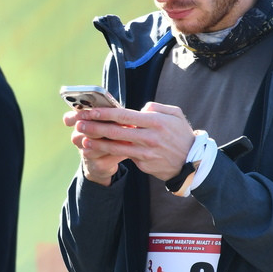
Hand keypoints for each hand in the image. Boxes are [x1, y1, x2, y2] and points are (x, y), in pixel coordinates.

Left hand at [64, 102, 196, 181]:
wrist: (192, 161)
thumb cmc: (182, 134)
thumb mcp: (175, 114)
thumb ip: (155, 107)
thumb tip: (139, 108)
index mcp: (155, 122)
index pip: (125, 116)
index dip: (105, 113)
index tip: (90, 111)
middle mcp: (149, 137)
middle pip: (116, 131)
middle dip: (95, 127)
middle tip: (79, 123)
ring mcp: (146, 152)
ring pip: (116, 147)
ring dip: (98, 143)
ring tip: (83, 138)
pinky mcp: (144, 164)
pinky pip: (124, 157)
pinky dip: (109, 153)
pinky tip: (97, 150)